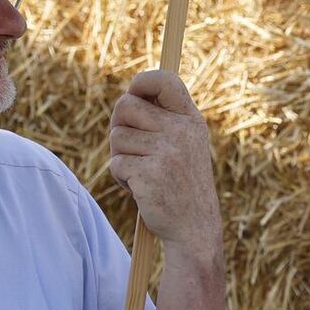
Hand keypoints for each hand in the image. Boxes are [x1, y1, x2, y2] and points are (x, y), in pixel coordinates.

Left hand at [106, 70, 220, 257]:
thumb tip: (127, 96)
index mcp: (191, 120)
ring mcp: (166, 152)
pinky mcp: (149, 174)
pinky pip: (116, 163)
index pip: (164, 80)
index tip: (134, 95)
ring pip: (116, 137)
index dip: (141, 82)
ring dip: (121, 157)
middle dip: (119, 125)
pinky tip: (141, 188)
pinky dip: (121, 177)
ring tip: (143, 173)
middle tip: (131, 148)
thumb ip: (163, 120)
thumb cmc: (181, 185)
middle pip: (125, 105)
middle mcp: (181, 131)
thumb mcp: (185, 145)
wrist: (194, 229)